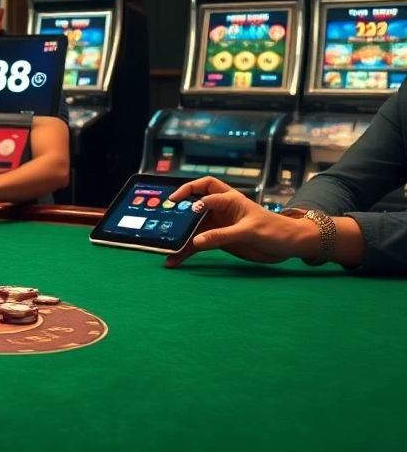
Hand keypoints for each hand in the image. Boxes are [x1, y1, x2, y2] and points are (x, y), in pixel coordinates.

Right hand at [163, 176, 317, 266]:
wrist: (289, 246)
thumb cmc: (274, 230)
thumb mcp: (249, 232)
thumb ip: (222, 235)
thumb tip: (196, 241)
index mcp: (229, 199)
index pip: (206, 190)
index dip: (193, 196)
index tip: (183, 207)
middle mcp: (220, 209)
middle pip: (193, 203)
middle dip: (178, 209)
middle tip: (162, 214)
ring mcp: (217, 225)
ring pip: (192, 226)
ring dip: (178, 234)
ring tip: (163, 243)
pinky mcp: (217, 240)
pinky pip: (196, 245)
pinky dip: (185, 252)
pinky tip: (174, 261)